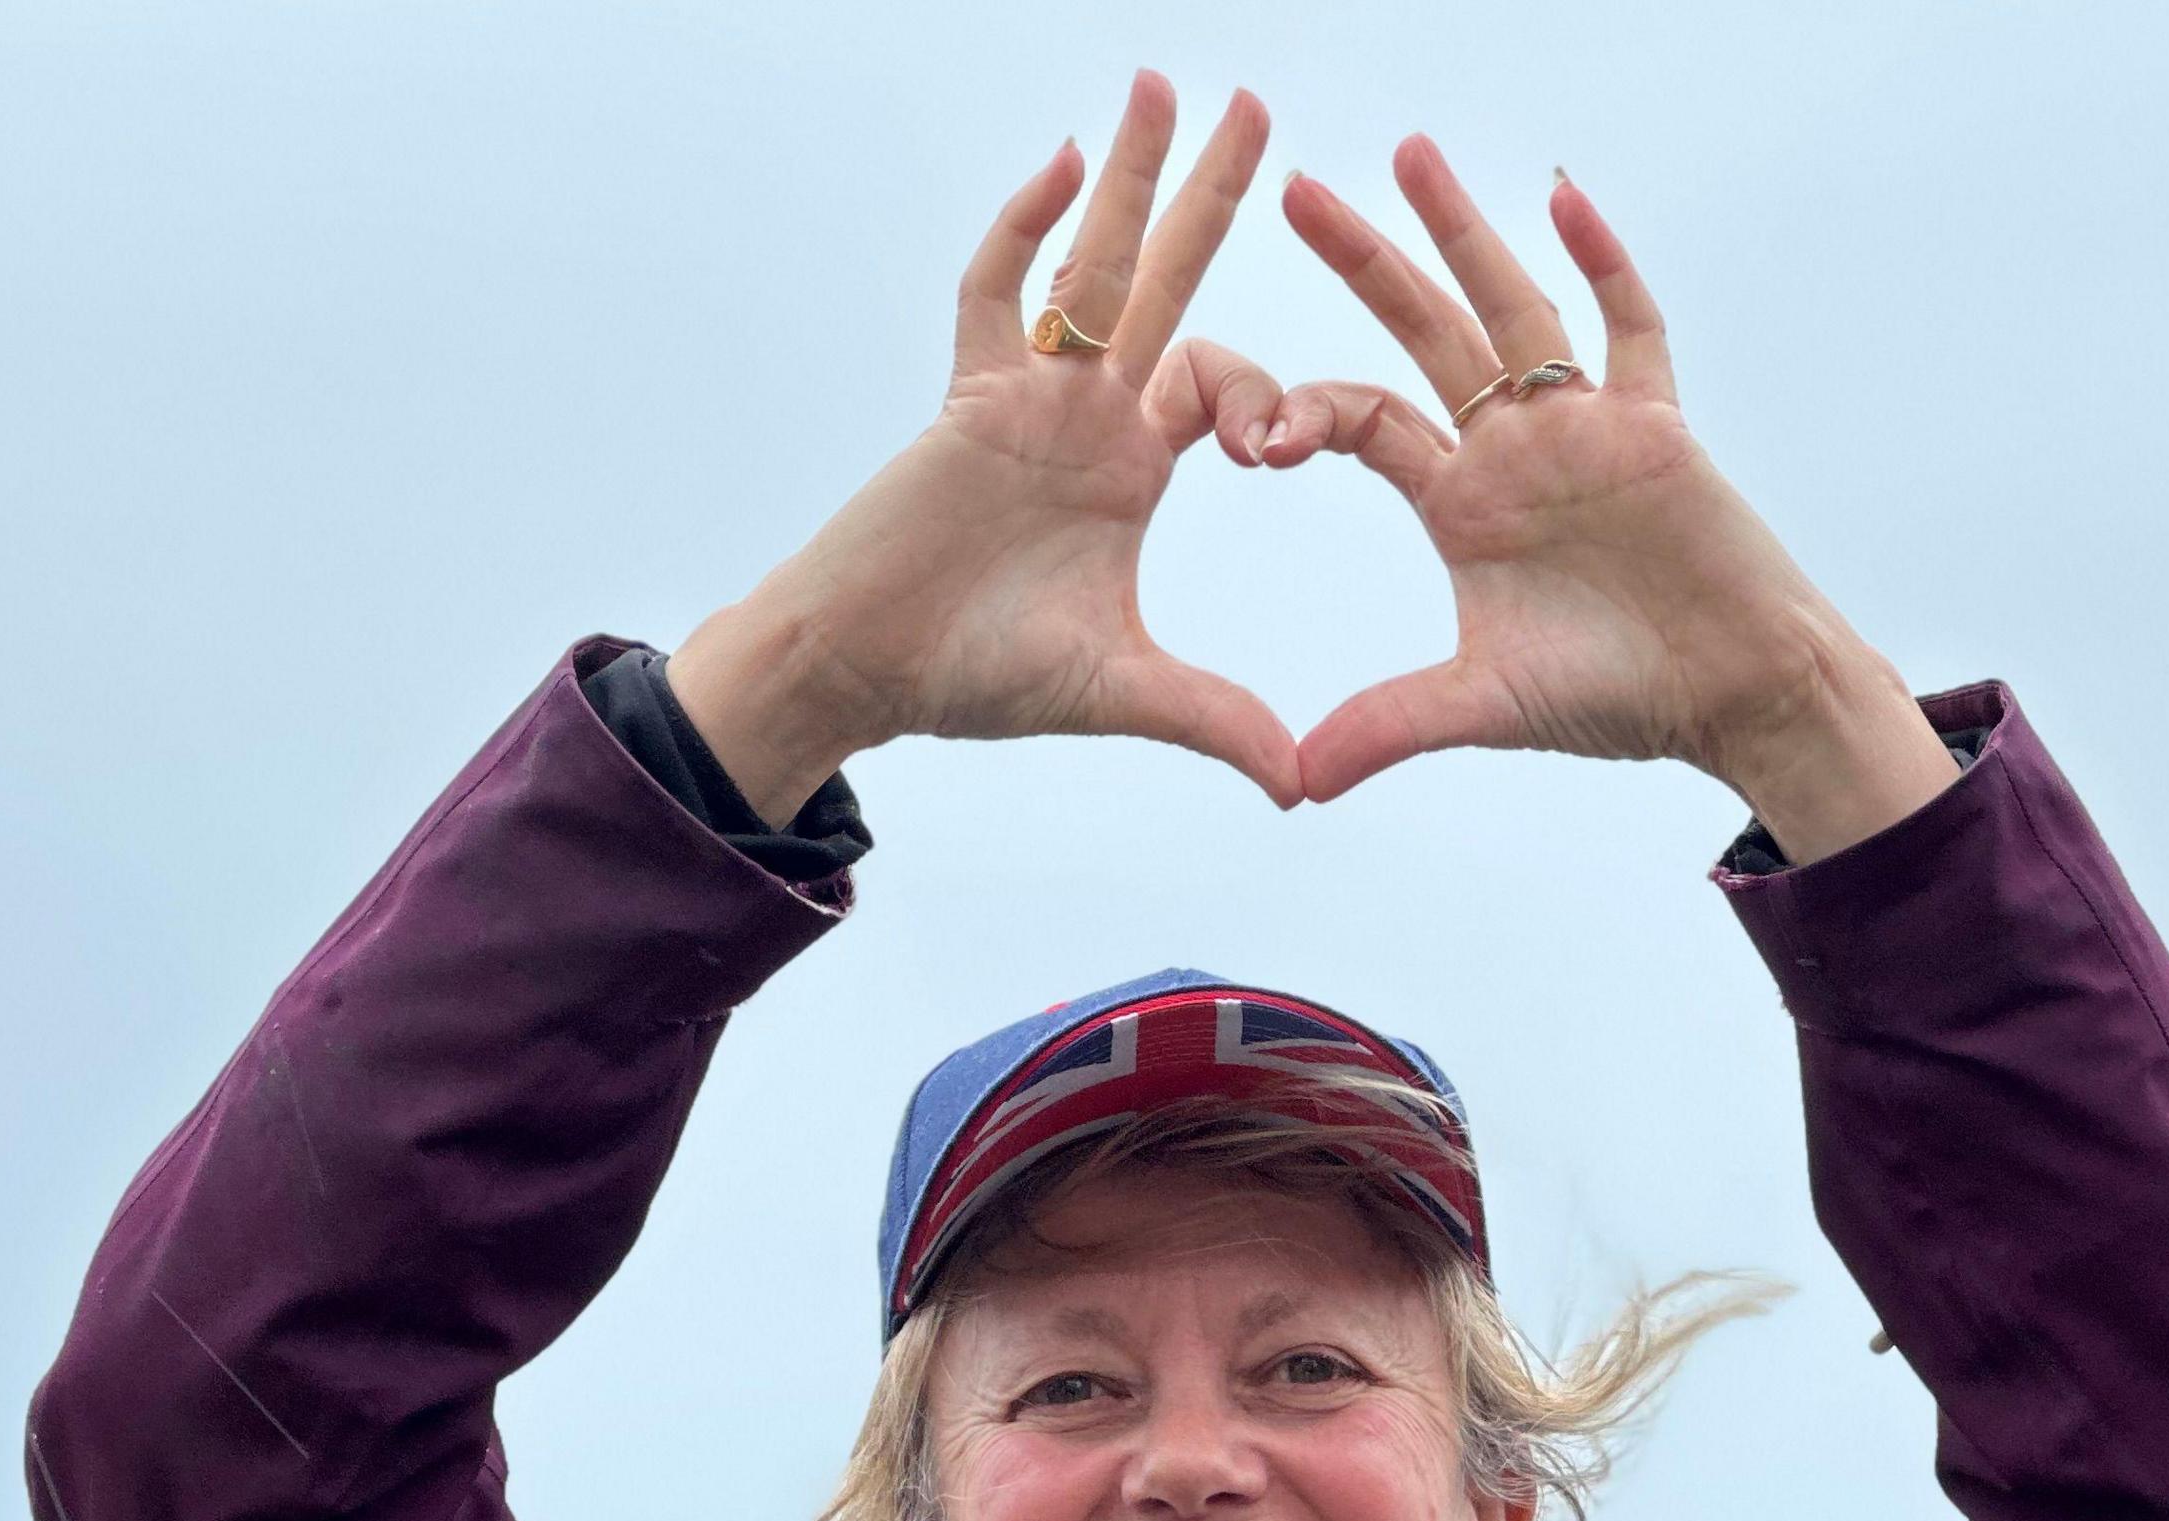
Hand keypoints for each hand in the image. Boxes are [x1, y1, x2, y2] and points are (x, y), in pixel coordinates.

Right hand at [670, 74, 1299, 820]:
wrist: (866, 673)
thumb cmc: (975, 674)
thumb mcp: (1120, 692)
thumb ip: (1213, 719)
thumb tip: (1303, 785)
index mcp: (1132, 465)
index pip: (1223, 386)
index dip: (1269, 398)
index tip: (1286, 447)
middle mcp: (1087, 413)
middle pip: (1167, 281)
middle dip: (1212, 194)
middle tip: (1259, 106)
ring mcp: (1025, 395)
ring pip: (1090, 266)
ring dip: (1129, 176)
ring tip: (1165, 87)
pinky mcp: (963, 398)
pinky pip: (997, 298)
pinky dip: (1026, 231)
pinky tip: (1064, 163)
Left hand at [1265, 139, 1960, 858]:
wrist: (1733, 697)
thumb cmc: (1619, 698)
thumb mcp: (1485, 705)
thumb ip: (1389, 726)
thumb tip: (1295, 782)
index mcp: (1459, 501)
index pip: (1364, 420)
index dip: (1306, 412)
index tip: (1256, 430)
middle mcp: (1512, 446)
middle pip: (1422, 330)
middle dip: (1361, 261)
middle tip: (1292, 190)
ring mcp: (1584, 424)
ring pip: (1513, 306)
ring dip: (1463, 231)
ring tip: (1409, 153)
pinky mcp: (1657, 424)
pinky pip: (1629, 329)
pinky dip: (1602, 264)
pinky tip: (1562, 200)